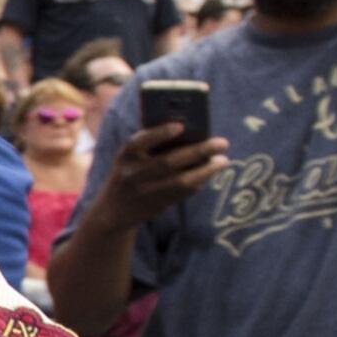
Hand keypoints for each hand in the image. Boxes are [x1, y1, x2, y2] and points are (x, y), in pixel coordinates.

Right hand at [89, 122, 228, 234]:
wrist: (113, 211)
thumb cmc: (129, 172)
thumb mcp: (130, 158)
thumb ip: (151, 145)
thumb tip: (191, 132)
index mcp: (125, 155)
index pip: (140, 141)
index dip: (160, 133)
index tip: (181, 126)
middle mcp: (133, 174)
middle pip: (168, 162)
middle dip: (197, 151)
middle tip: (222, 142)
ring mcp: (146, 192)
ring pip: (180, 181)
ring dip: (205, 170)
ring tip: (223, 160)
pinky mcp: (157, 205)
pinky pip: (182, 193)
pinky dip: (199, 182)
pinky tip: (210, 173)